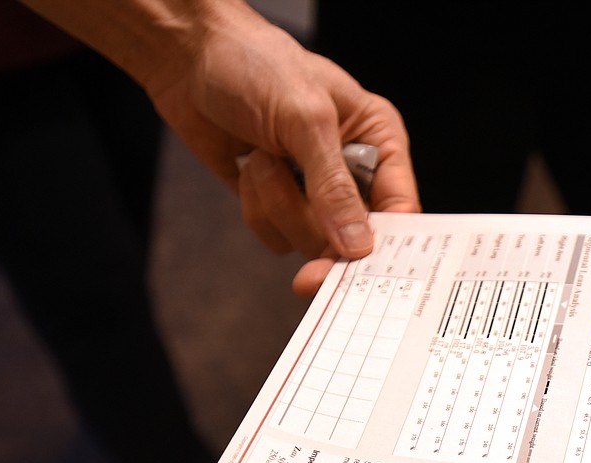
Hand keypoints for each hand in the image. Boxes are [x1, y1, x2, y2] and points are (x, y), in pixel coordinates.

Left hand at [137, 2, 419, 296]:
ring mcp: (314, 193)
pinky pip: (276, 237)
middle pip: (356, 238)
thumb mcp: (305, 119)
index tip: (364, 269)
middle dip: (321, 236)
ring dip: (279, 206)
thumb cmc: (256, 66)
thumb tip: (357, 244)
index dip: (387, 242)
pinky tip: (248, 168)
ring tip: (263, 158)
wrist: (190, 61)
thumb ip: (333, 185)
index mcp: (378, 141)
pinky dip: (257, 210)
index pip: (400, 206)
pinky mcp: (277, 205)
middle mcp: (352, 172)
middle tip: (308, 275)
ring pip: (311, 241)